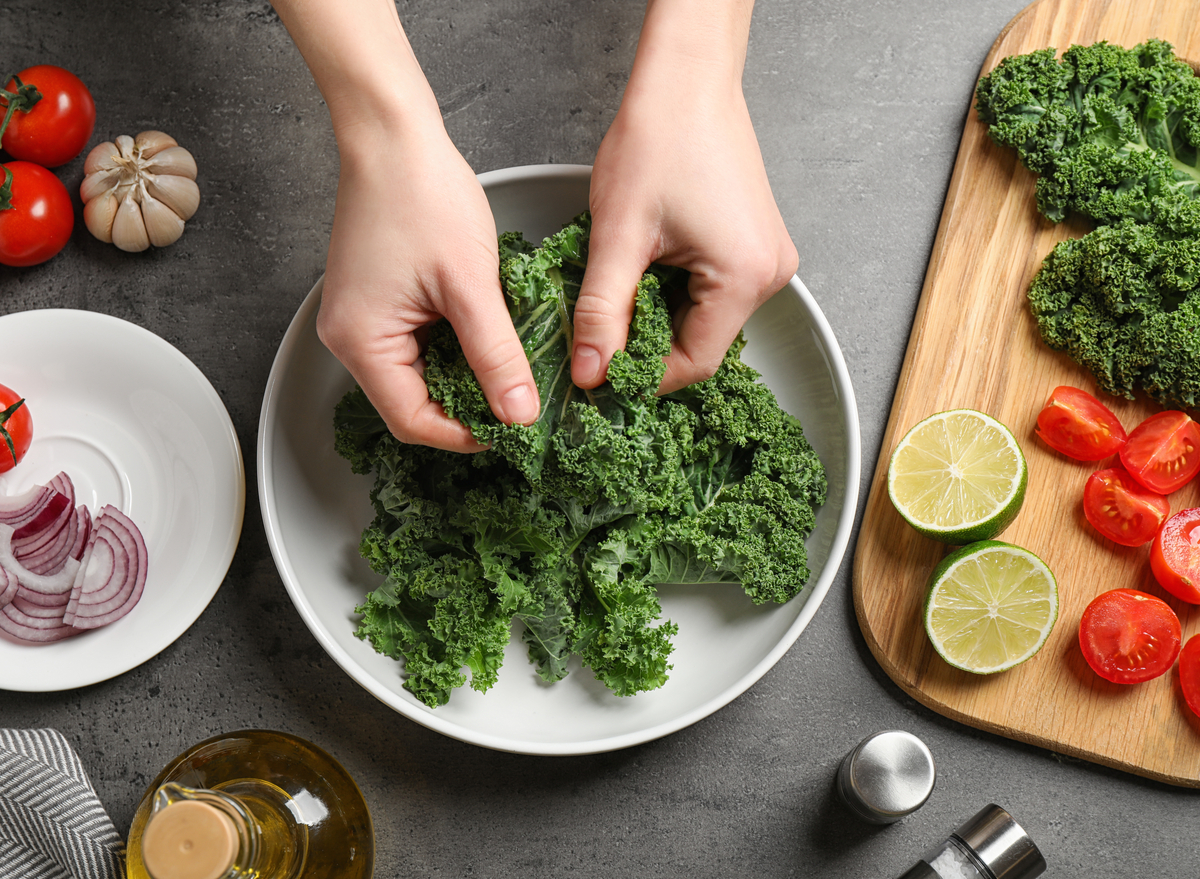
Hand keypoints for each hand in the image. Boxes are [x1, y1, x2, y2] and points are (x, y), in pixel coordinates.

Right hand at [316, 126, 539, 451]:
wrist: (394, 137)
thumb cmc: (424, 196)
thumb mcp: (472, 285)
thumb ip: (496, 356)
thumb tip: (519, 413)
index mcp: (361, 341)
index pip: (412, 421)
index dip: (465, 434)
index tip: (513, 427)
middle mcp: (349, 338)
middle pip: (412, 404)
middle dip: (467, 407)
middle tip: (519, 399)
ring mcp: (359, 320)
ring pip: (418, 376)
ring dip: (463, 376)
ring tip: (508, 366)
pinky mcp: (375, 303)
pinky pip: (415, 346)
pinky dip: (452, 349)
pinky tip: (485, 336)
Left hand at [571, 0, 797, 393]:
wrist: (686, 80)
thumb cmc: (659, 139)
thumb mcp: (618, 235)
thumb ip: (602, 312)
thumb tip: (590, 371)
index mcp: (743, 277)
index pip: (694, 364)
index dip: (642, 375)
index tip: (600, 370)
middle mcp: (769, 274)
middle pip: (702, 343)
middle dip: (648, 343)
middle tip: (601, 328)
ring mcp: (767, 259)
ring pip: (704, 318)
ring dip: (658, 314)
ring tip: (621, 284)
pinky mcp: (755, 244)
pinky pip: (713, 291)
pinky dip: (674, 291)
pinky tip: (646, 267)